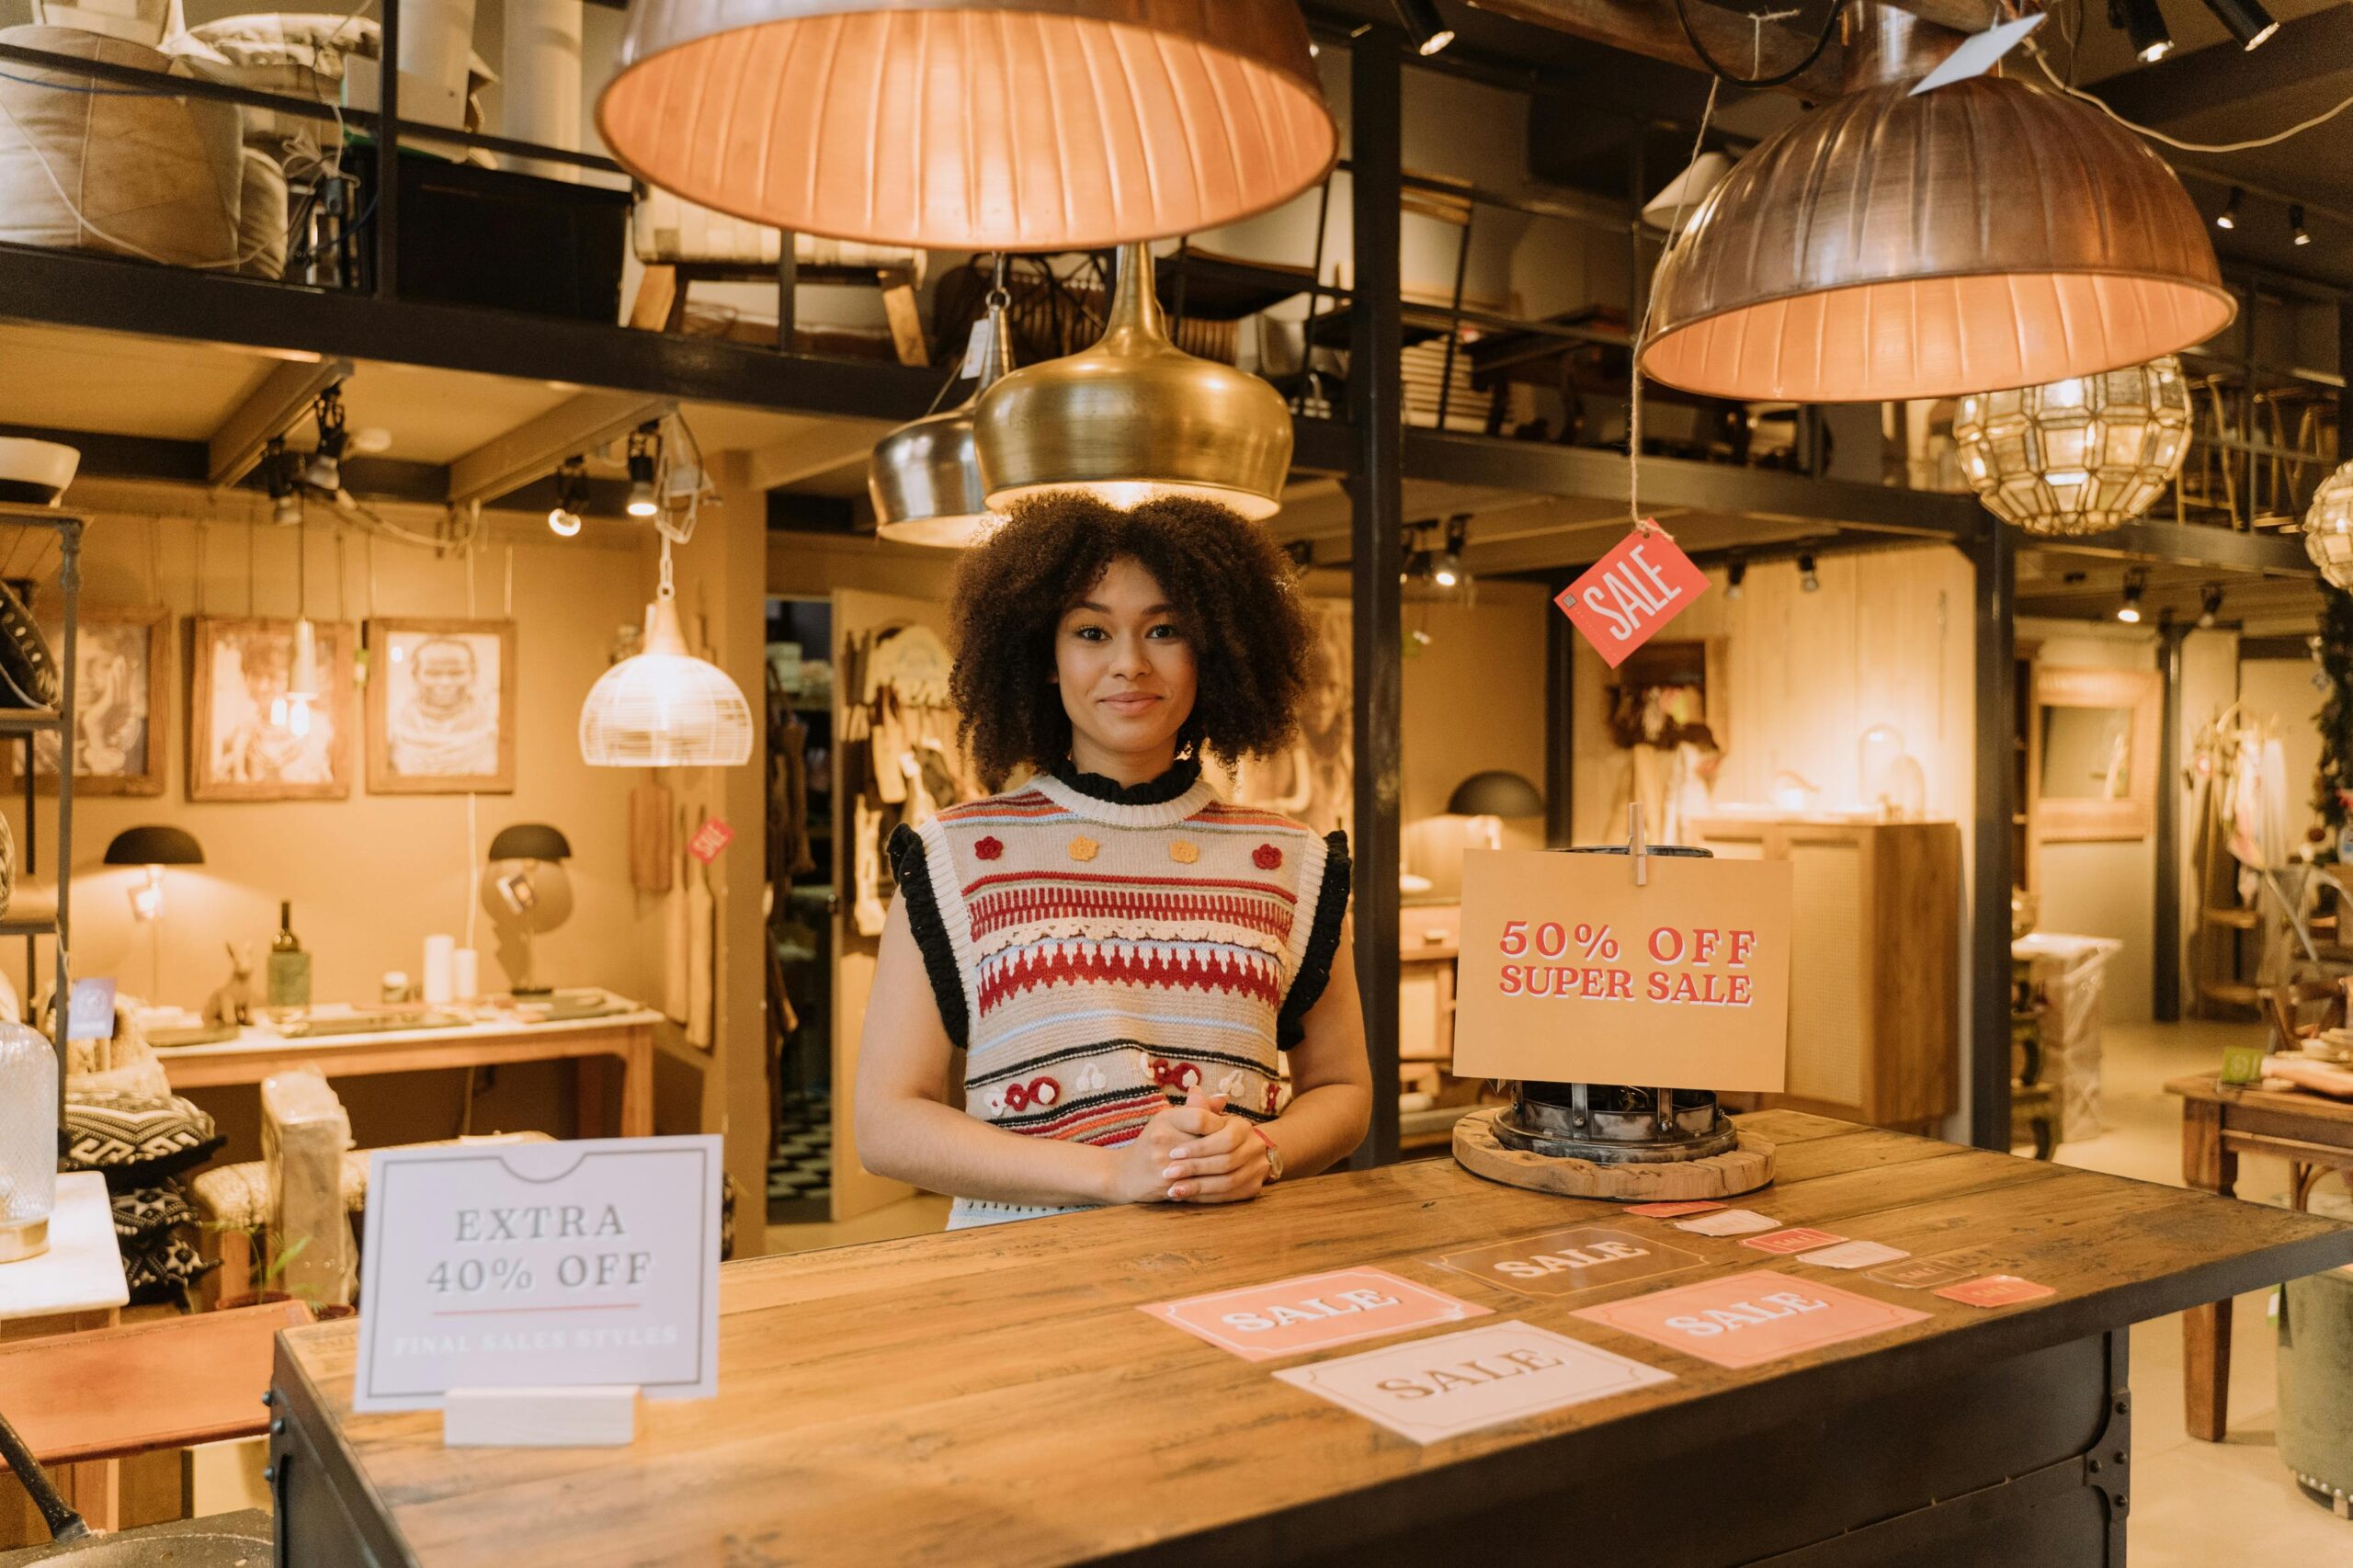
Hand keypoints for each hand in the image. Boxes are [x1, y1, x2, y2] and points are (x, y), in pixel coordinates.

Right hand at [1103, 1087, 1230, 1205]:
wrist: (1124, 1173)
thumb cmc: (1154, 1143)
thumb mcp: (1171, 1120)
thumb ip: (1198, 1109)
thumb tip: (1224, 1098)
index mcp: (1166, 1118)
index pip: (1201, 1117)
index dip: (1220, 1124)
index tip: (1229, 1131)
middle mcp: (1162, 1138)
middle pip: (1206, 1142)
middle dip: (1225, 1148)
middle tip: (1238, 1151)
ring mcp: (1162, 1162)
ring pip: (1204, 1166)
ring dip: (1221, 1167)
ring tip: (1234, 1166)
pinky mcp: (1164, 1184)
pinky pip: (1195, 1184)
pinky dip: (1211, 1184)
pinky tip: (1222, 1182)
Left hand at [1163, 1107, 1271, 1204]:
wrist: (1241, 1153)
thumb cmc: (1211, 1134)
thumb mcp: (1203, 1118)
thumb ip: (1199, 1108)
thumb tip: (1194, 1091)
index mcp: (1242, 1126)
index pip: (1223, 1137)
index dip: (1198, 1147)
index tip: (1173, 1152)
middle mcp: (1255, 1146)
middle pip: (1226, 1160)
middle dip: (1194, 1167)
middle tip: (1167, 1172)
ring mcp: (1258, 1168)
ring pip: (1227, 1181)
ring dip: (1198, 1186)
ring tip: (1172, 1189)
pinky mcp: (1253, 1188)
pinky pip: (1229, 1196)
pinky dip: (1205, 1197)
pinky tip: (1186, 1196)